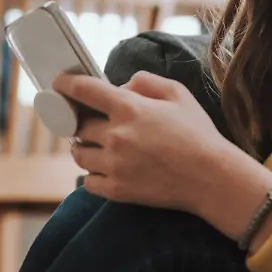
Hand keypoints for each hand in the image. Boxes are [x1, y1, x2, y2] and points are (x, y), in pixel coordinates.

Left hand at [53, 70, 248, 213]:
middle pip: (78, 125)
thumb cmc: (198, 134)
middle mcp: (116, 136)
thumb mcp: (178, 94)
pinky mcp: (117, 191)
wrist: (212, 178)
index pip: (84, 91)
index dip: (66, 85)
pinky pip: (88, 182)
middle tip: (92, 122)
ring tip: (99, 146)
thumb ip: (145, 81)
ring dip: (84, 147)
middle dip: (82, 121)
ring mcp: (115, 166)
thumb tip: (120, 86)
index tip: (58, 84)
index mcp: (129, 108)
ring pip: (78, 153)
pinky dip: (92, 174)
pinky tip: (107, 169)